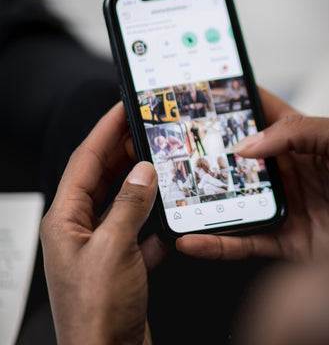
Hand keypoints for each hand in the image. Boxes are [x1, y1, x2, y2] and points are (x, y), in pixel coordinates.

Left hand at [40, 103, 166, 344]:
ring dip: (140, 181)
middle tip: (146, 129)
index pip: (85, 159)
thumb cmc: (97, 314)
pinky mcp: (120, 260)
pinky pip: (136, 227)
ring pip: (121, 200)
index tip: (122, 108)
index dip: (105, 130)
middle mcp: (79, 228)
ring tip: (159, 160)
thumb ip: (129, 205)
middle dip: (123, 150)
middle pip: (101, 175)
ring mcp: (100, 244)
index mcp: (66, 219)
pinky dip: (152, 217)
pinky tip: (169, 212)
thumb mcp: (113, 249)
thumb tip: (143, 173)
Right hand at [177, 89, 328, 261]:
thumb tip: (248, 144)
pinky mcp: (285, 240)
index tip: (201, 97)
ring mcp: (284, 206)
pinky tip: (192, 240)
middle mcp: (288, 171)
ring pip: (233, 200)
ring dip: (203, 199)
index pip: (260, 115)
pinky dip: (216, 243)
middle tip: (174, 148)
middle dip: (207, 152)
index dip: (233, 104)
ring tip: (172, 195)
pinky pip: (244, 242)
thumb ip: (300, 131)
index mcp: (302, 139)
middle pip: (237, 159)